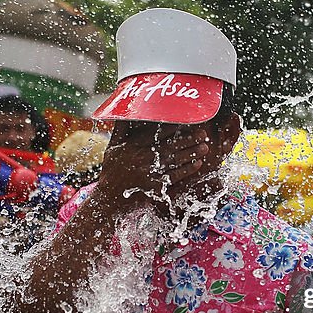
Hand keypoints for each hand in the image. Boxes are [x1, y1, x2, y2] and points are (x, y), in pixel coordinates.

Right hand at [95, 123, 210, 210]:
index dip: (173, 127)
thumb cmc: (111, 172)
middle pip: (169, 145)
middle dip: (188, 139)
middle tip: (202, 134)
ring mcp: (147, 172)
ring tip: (205, 147)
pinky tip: (197, 163)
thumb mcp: (112, 149)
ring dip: (191, 153)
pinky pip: (174, 176)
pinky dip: (186, 169)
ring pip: (174, 159)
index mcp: (131, 146)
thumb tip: (124, 112)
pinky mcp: (153, 186)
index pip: (156, 133)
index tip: (187, 122)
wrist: (108, 200)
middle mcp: (140, 157)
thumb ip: (120, 130)